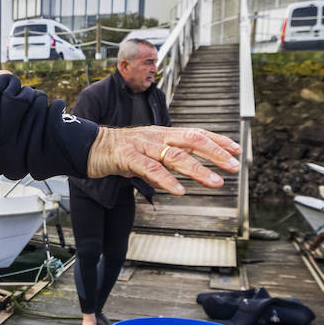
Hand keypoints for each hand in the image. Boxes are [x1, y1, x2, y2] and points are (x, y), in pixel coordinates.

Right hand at [86, 126, 240, 194]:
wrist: (86, 146)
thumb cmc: (117, 152)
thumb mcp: (145, 157)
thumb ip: (161, 167)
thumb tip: (176, 180)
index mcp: (163, 134)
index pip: (196, 134)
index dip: (218, 141)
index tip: (237, 151)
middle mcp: (157, 136)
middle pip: (192, 140)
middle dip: (216, 153)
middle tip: (234, 167)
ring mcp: (143, 145)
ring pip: (175, 155)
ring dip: (198, 170)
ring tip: (215, 183)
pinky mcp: (126, 156)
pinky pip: (150, 168)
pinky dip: (166, 180)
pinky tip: (179, 190)